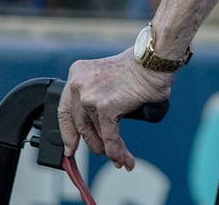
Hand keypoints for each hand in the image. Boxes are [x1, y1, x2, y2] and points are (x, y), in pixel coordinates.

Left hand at [57, 51, 173, 169]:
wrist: (153, 61)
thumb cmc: (137, 66)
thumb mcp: (105, 76)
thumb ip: (95, 94)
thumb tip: (96, 124)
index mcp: (76, 74)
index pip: (64, 110)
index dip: (67, 133)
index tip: (70, 147)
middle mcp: (79, 85)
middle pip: (80, 125)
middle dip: (93, 143)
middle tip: (102, 152)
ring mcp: (90, 97)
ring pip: (97, 133)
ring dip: (108, 149)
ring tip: (120, 157)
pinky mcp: (106, 108)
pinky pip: (109, 136)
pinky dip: (116, 149)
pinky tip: (121, 156)